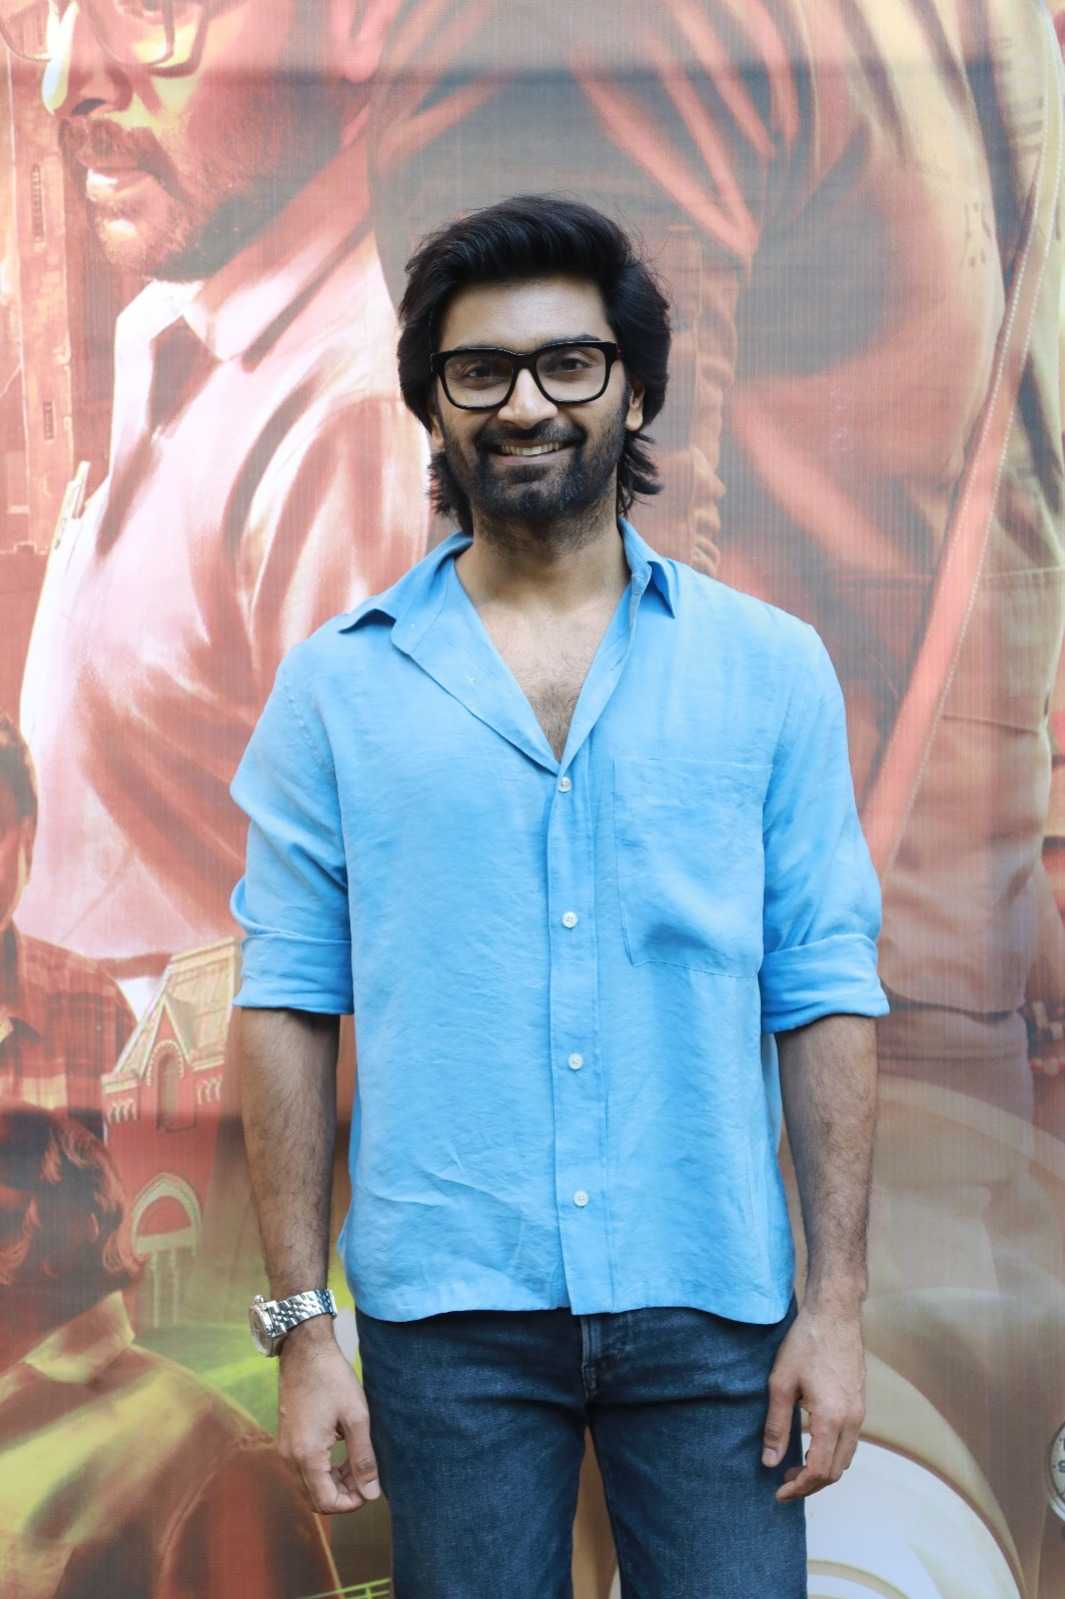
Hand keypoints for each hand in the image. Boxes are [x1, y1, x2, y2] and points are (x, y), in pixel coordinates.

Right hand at [277, 1319, 381, 1513]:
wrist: (305, 1351)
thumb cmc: (332, 1379)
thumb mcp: (356, 1417)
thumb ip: (363, 1458)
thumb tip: (371, 1494)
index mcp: (307, 1455)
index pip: (326, 1502)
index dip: (351, 1503)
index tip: (370, 1487)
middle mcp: (289, 1458)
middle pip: (315, 1498)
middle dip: (343, 1494)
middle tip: (365, 1474)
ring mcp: (284, 1449)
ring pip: (309, 1485)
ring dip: (333, 1483)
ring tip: (356, 1462)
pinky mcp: (285, 1440)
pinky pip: (303, 1470)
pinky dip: (322, 1471)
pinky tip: (341, 1452)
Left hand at [761, 1303, 864, 1500]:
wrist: (835, 1314)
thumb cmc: (805, 1343)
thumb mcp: (781, 1383)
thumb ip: (776, 1426)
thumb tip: (769, 1462)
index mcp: (832, 1419)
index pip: (819, 1471)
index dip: (798, 1487)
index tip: (778, 1491)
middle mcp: (852, 1420)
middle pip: (836, 1471)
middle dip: (810, 1484)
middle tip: (783, 1481)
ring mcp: (860, 1412)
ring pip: (846, 1458)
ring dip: (823, 1470)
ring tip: (795, 1466)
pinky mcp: (861, 1403)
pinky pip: (850, 1441)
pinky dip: (832, 1453)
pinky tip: (811, 1444)